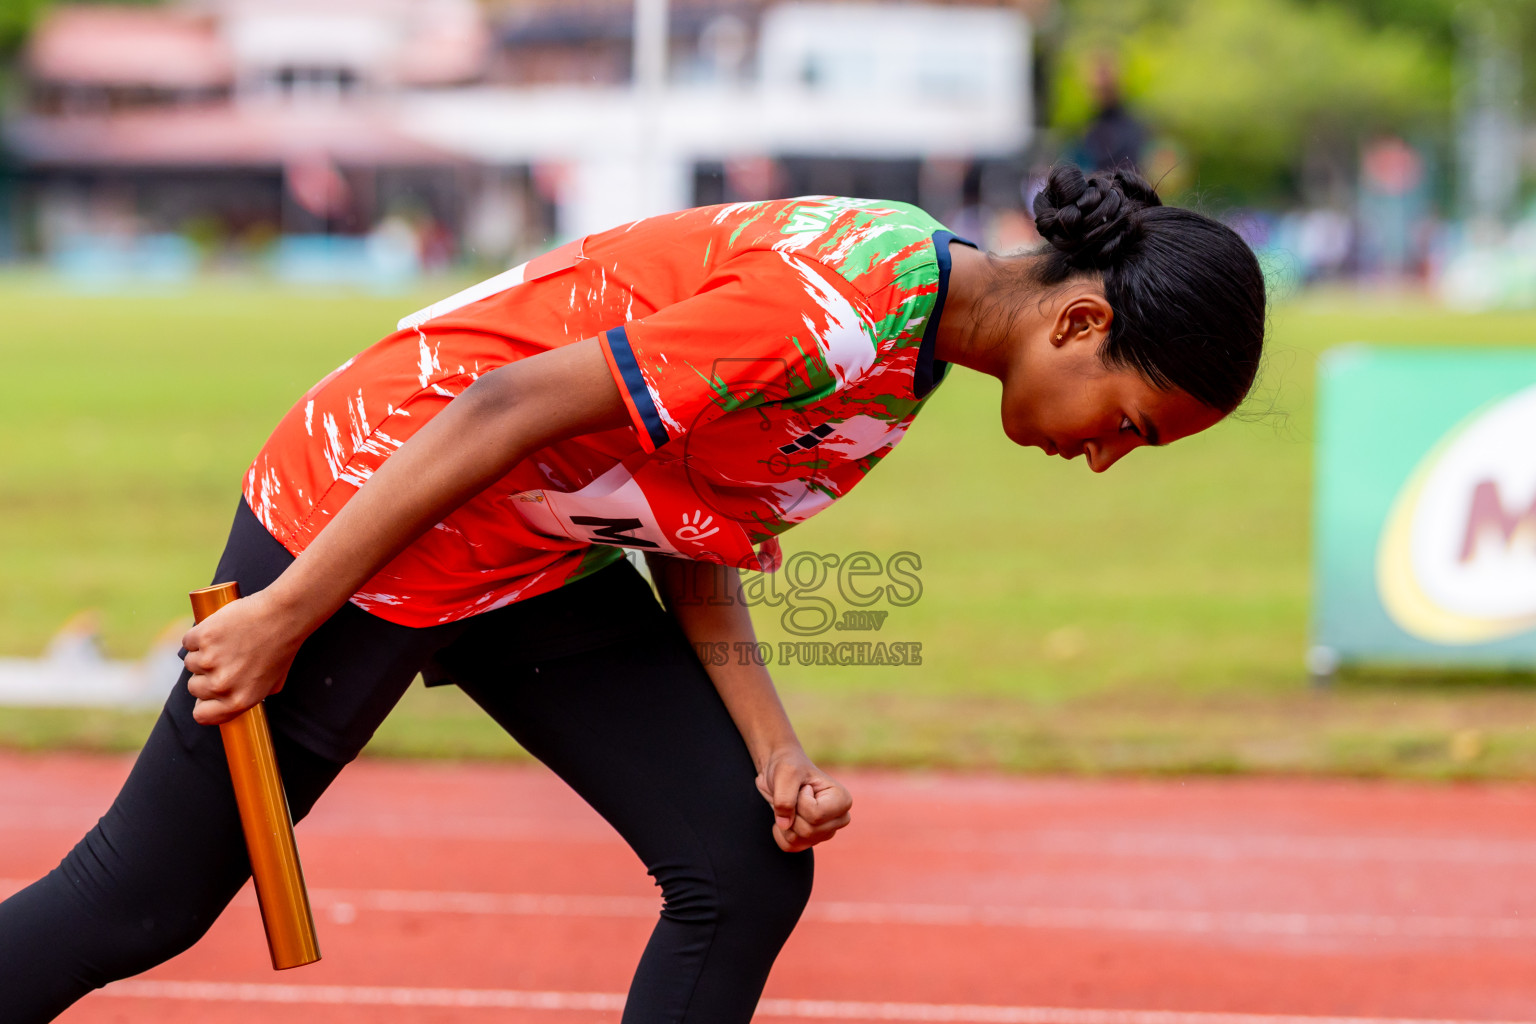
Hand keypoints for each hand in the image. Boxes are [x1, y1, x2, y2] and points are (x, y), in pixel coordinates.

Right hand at [181, 590, 303, 725]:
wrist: (284, 616)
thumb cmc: (281, 648)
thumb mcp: (273, 684)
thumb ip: (249, 696)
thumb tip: (229, 704)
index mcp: (239, 701)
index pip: (201, 715)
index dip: (204, 703)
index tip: (208, 693)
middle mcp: (222, 686)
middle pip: (193, 687)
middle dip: (206, 674)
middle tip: (228, 658)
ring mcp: (210, 661)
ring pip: (190, 662)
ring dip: (203, 652)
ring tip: (229, 642)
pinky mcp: (203, 637)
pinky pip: (189, 641)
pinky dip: (199, 635)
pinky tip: (221, 630)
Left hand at [755, 746, 852, 852]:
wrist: (778, 771)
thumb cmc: (788, 766)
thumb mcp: (786, 773)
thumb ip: (785, 798)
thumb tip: (784, 824)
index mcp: (842, 800)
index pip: (817, 815)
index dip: (801, 802)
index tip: (803, 787)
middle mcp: (839, 818)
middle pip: (809, 831)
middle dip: (793, 814)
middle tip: (796, 796)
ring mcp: (825, 831)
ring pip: (800, 840)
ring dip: (786, 823)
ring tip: (791, 805)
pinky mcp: (811, 840)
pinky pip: (791, 847)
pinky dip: (780, 834)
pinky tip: (783, 818)